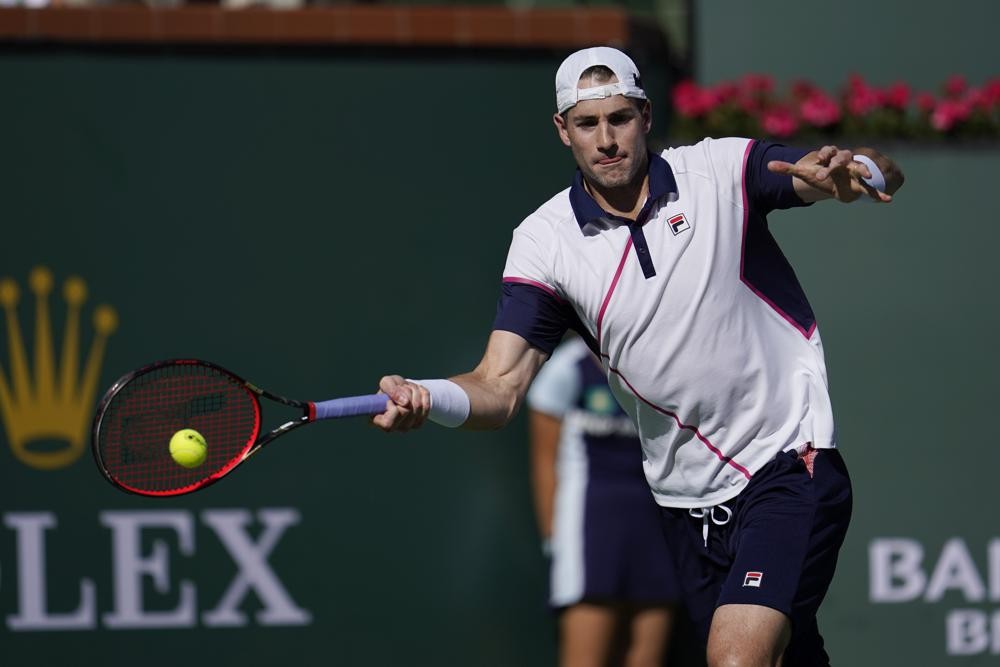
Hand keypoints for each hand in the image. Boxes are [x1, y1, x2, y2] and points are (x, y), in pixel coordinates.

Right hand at [370, 375, 430, 431]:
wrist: (403, 390)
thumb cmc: (392, 387)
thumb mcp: (388, 382)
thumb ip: (391, 389)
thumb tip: (405, 402)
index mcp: (377, 420)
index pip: (388, 423)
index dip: (392, 408)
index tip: (390, 400)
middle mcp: (391, 427)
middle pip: (406, 412)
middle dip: (406, 394)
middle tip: (402, 388)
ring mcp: (405, 427)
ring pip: (417, 408)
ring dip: (415, 392)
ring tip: (408, 389)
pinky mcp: (417, 424)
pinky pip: (426, 407)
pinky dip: (423, 395)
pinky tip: (417, 392)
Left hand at [768, 145, 892, 202]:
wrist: (834, 177)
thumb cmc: (818, 172)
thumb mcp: (802, 171)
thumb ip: (787, 168)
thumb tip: (768, 165)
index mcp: (830, 156)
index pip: (827, 152)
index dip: (823, 155)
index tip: (817, 161)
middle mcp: (844, 161)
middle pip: (844, 158)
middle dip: (837, 164)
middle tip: (827, 172)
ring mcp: (853, 172)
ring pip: (860, 169)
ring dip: (865, 171)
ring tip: (869, 176)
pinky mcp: (859, 184)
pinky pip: (870, 189)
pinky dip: (879, 195)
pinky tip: (887, 201)